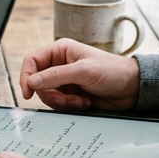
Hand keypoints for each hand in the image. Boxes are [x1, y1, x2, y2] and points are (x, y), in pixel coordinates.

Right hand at [20, 38, 139, 110]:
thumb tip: (31, 82)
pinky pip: (58, 104)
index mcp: (60, 50)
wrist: (131, 89)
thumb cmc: (112, 71)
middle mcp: (60, 64)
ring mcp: (65, 80)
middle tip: (67, 100)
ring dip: (62, 102)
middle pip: (38, 82)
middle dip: (51, 94)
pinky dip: (69, 106)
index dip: (27, 76)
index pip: (32, 61)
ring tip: (80, 101)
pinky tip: (84, 103)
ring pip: (47, 95)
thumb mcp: (83, 71)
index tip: (28, 92)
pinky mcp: (70, 94)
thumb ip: (55, 76)